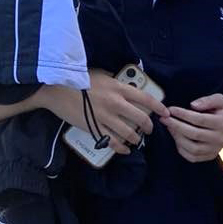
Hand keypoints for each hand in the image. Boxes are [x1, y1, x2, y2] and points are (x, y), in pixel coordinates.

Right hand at [38, 70, 169, 154]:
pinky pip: (112, 141)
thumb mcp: (102, 74)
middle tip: (150, 129)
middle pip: (140, 118)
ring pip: (128, 132)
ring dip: (136, 138)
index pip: (146, 98)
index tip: (165, 112)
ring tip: (137, 140)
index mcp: (119, 88)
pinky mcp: (94, 128)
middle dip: (148, 126)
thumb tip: (125, 85)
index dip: (158, 107)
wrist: (57, 89)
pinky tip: (125, 149)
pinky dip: (121, 147)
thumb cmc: (79, 78)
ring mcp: (105, 117)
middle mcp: (116, 104)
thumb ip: (116, 81)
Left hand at [160, 94, 222, 162]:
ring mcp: (215, 150)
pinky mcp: (209, 157)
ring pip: (192, 148)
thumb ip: (207, 100)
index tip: (170, 109)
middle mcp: (220, 138)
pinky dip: (181, 148)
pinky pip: (192, 157)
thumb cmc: (220, 111)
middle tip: (164, 118)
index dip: (183, 114)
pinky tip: (176, 137)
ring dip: (177, 137)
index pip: (200, 119)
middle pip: (194, 134)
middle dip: (176, 126)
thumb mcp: (219, 100)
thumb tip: (192, 105)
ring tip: (169, 127)